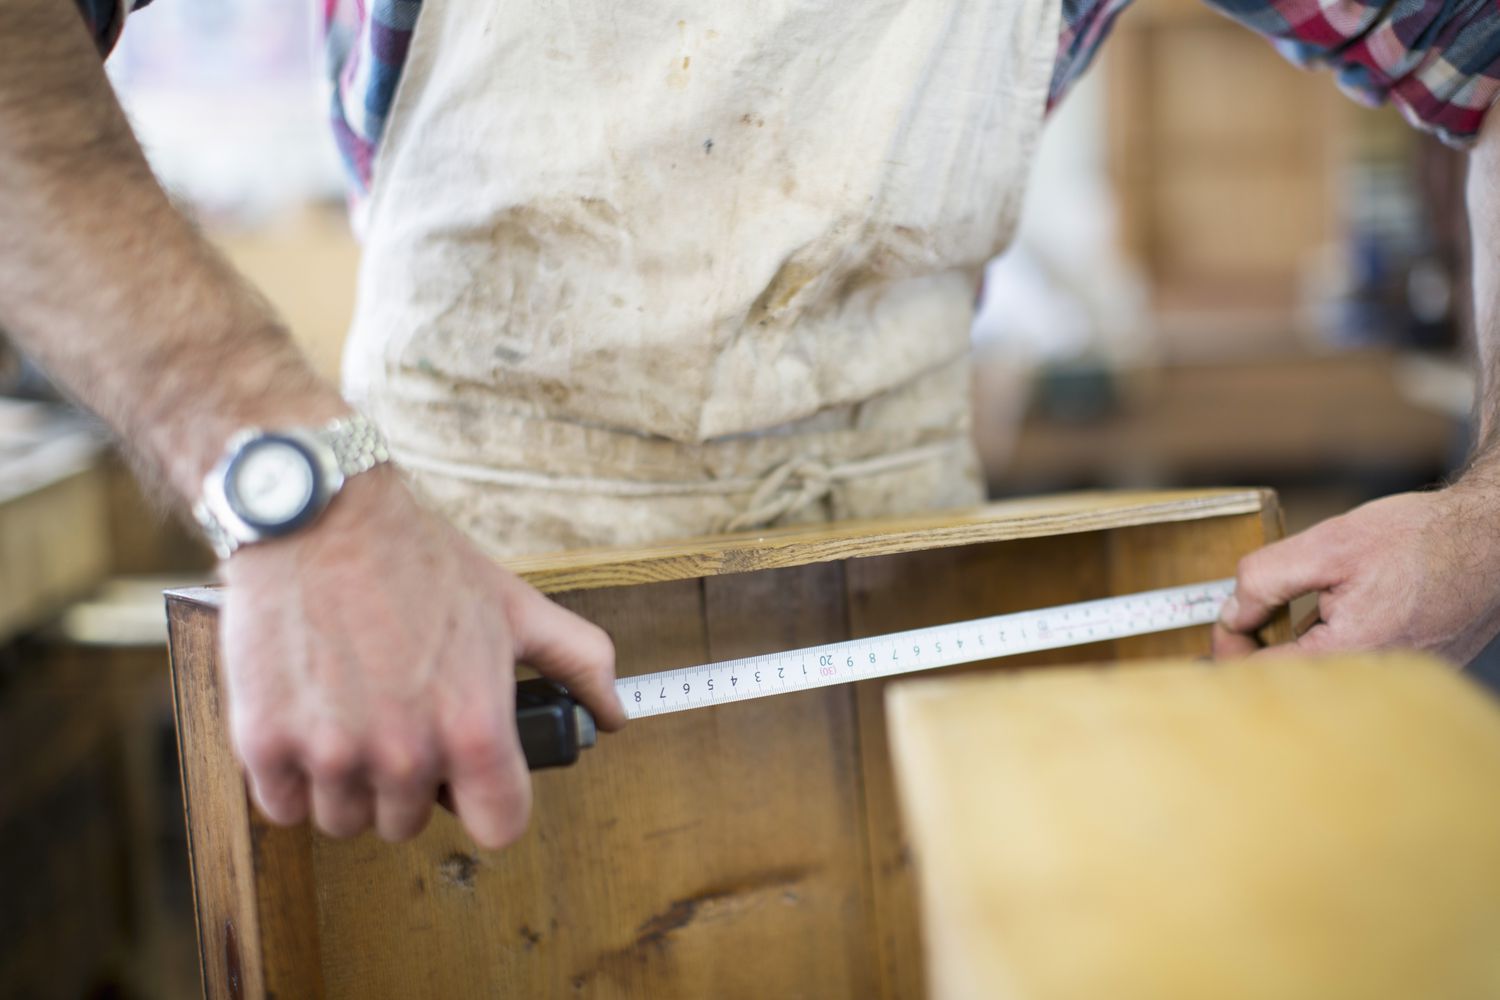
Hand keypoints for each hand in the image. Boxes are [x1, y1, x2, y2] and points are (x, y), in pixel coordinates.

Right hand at [218, 467, 624, 847]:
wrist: (319, 517)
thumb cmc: (420, 560)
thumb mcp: (515, 606)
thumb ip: (577, 664)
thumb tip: (614, 713)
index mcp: (473, 729)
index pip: (499, 828)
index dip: (489, 802)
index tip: (472, 778)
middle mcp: (404, 754)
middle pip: (410, 824)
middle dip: (411, 780)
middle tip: (401, 716)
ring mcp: (331, 754)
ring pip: (346, 820)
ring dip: (350, 782)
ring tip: (354, 713)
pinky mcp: (264, 744)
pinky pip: (285, 804)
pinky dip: (293, 774)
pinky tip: (311, 717)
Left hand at [1213, 483, 1499, 664]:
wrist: (1493, 537)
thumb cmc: (1420, 538)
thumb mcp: (1328, 545)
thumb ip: (1267, 579)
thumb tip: (1231, 612)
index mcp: (1355, 655)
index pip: (1268, 676)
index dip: (1232, 649)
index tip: (1226, 623)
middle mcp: (1380, 680)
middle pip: (1295, 682)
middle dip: (1263, 651)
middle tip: (1249, 619)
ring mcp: (1401, 680)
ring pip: (1324, 676)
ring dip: (1298, 648)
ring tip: (1293, 615)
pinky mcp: (1413, 670)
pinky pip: (1355, 669)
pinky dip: (1333, 647)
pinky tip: (1335, 618)